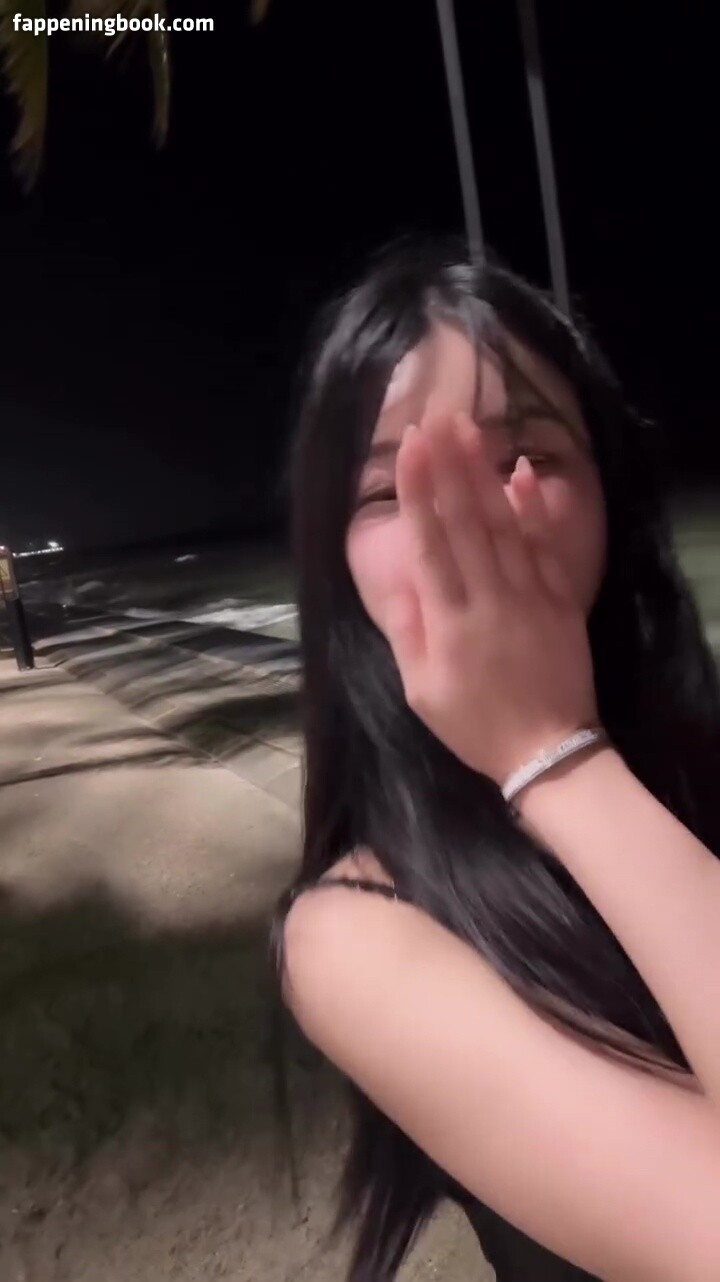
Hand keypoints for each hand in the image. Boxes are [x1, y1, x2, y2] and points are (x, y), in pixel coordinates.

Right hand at [383, 412, 599, 785]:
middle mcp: (487, 597)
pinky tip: (520, 473)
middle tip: (437, 418)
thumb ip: (407, 631)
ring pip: (503, 524)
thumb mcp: (421, 690)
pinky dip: (533, 509)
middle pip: (465, 521)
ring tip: (471, 429)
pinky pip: (545, 546)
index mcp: (448, 621)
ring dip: (484, 473)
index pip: (429, 542)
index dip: (418, 492)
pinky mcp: (560, 600)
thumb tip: (393, 577)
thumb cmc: (474, 725)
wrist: (548, 751)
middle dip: (449, 465)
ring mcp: (528, 595)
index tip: (409, 449)